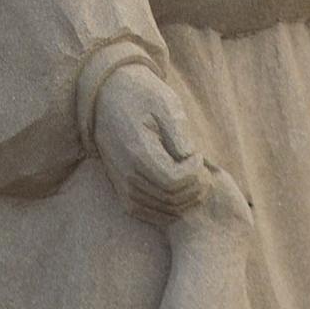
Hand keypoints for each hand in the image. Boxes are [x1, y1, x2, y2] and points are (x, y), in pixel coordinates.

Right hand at [93, 63, 203, 225]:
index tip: (199, 154)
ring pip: (162, 210)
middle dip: (194, 188)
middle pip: (171, 199)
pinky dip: (167, 209)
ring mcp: (122, 185)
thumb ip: (178, 132)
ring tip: (193, 178)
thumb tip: (190, 158)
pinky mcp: (121, 190)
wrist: (106, 96)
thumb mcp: (164, 103)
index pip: (174, 180)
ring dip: (184, 200)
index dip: (194, 172)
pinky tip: (178, 191)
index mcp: (138, 152)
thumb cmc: (139, 95)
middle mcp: (127, 175)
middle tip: (202, 170)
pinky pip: (147, 213)